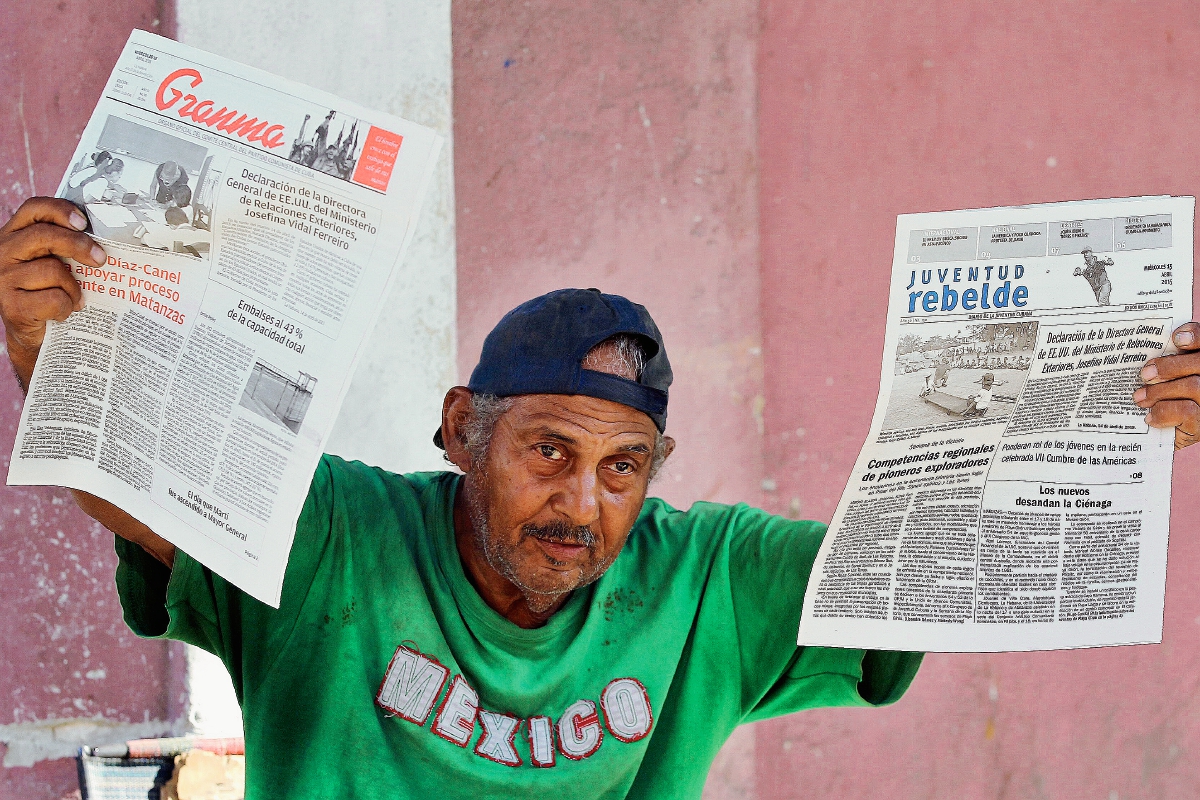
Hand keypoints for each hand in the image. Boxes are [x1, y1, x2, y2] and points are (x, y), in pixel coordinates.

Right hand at [0, 197, 104, 388]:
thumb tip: (106, 239)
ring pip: (53, 270)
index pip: (33, 209)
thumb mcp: (54, 263)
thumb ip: (65, 246)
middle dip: (79, 246)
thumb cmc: (49, 292)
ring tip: (75, 298)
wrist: (33, 335)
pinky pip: (53, 298)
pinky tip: (64, 312)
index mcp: (14, 235)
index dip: (60, 210)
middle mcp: (3, 252)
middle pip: (44, 236)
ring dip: (73, 287)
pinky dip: (67, 307)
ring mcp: (3, 279)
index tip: (84, 222)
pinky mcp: (11, 305)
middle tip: (101, 260)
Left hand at [1134, 323, 1199, 448]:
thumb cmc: (1165, 406)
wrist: (1170, 443)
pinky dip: (1163, 412)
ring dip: (1160, 391)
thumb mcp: (1164, 383)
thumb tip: (1145, 359)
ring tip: (1139, 398)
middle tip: (1145, 374)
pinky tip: (1150, 418)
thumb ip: (1165, 367)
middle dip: (1169, 366)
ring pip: (1193, 386)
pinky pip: (1187, 411)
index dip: (1196, 335)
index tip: (1175, 338)